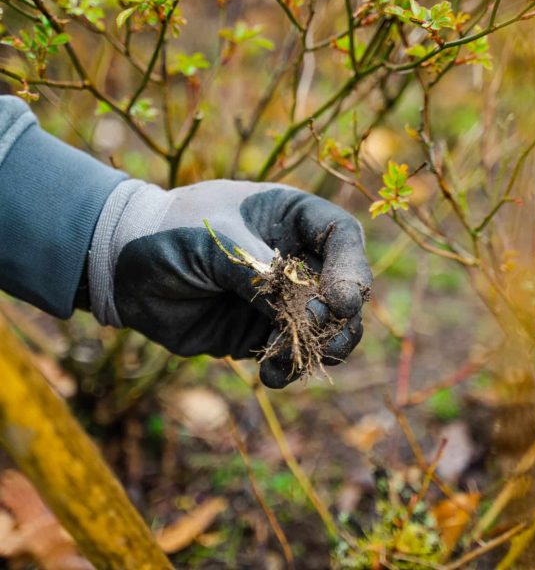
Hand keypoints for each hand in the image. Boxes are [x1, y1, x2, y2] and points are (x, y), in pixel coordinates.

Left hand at [88, 179, 371, 387]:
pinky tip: (271, 374)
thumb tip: (300, 312)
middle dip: (338, 318)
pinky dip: (289, 367)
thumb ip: (257, 272)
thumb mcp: (215, 241)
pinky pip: (291, 353)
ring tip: (288, 359)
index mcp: (290, 218)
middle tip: (316, 335)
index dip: (350, 268)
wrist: (126, 267)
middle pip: (343, 289)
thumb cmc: (171, 232)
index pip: (341, 236)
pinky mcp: (261, 330)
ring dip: (318, 348)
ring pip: (325, 328)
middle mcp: (295, 257)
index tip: (340, 300)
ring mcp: (281, 297)